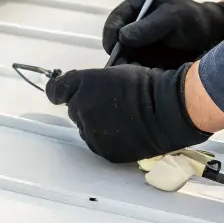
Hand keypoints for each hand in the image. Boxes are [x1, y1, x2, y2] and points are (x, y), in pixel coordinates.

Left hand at [45, 64, 211, 162]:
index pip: (56, 90)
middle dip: (86, 108)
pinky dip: (107, 139)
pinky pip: (99, 144)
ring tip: (121, 121)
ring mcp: (91, 132)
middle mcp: (81, 108)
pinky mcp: (103, 150)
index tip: (62, 93)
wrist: (167, 109)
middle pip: (74, 110)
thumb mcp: (116, 71)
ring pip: (86, 129)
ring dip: (96, 125)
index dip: (59, 91)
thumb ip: (94, 82)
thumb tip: (88, 91)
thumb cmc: (146, 84)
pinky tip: (125, 133)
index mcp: (83, 84)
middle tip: (109, 106)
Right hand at [102, 0, 223, 68]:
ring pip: (124, 59)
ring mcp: (139, 45)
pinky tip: (145, 83)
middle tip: (122, 71)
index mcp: (137, 8)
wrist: (214, 36)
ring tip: (136, 79)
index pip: (114, 20)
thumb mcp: (173, 18)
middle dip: (117, 57)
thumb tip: (122, 37)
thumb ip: (149, 26)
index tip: (113, 49)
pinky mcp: (147, 60)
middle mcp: (134, 27)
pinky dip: (137, 77)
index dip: (110, 35)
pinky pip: (136, 70)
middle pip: (115, 43)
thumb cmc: (194, 20)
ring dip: (127, 70)